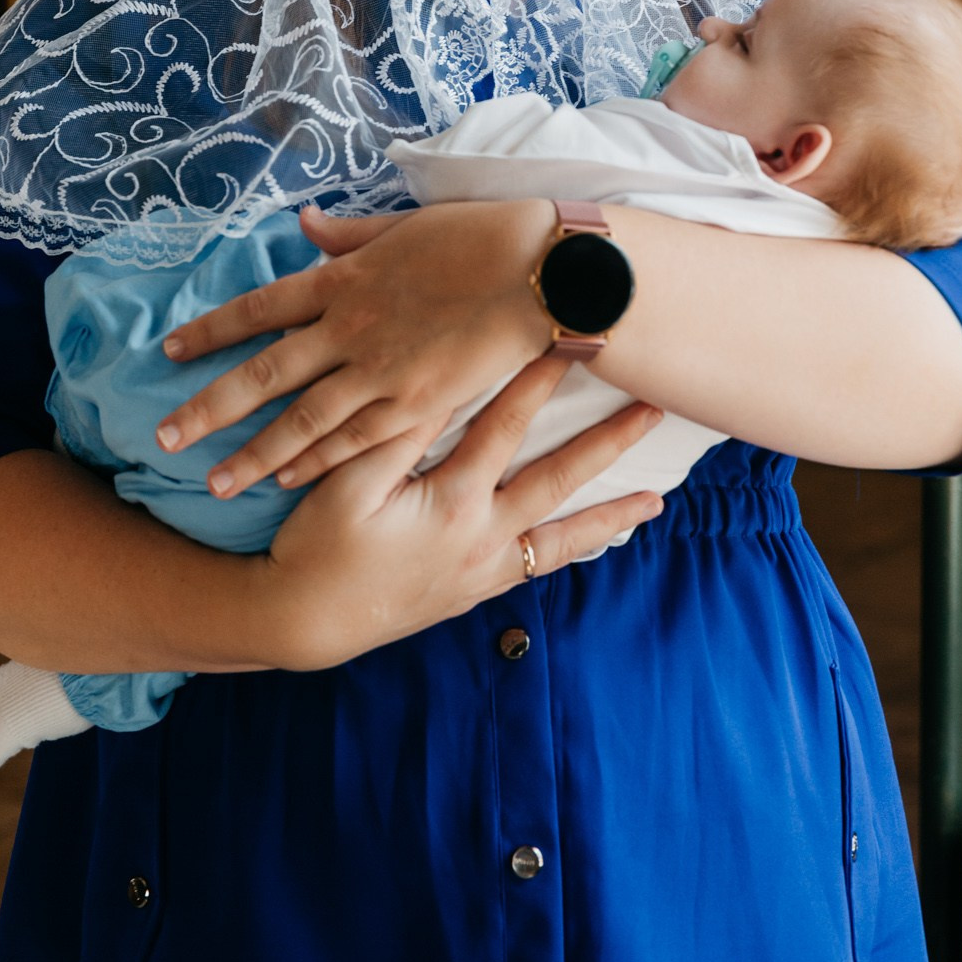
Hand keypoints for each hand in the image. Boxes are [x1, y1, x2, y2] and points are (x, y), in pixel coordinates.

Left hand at [157, 199, 556, 496]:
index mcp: (345, 278)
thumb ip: (348, 233)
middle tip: (163, 440)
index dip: (212, 331)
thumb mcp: (405, 225)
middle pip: (264, 376)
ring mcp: (381, 372)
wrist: (543, 271)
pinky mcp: (417, 405)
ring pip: (301, 422)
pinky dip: (316, 463)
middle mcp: (350, 328)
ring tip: (212, 483)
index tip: (171, 350)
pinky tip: (285, 481)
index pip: (259, 308)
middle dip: (210, 410)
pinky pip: (354, 441)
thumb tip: (302, 224)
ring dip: (253, 455)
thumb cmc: (482, 237)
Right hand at [254, 355, 663, 669]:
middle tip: (653, 409)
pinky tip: (594, 542)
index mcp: (452, 502)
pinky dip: (571, 551)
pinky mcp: (476, 591)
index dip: (538, 379)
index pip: (506, 425)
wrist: (305, 621)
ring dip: (610, 516)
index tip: (570, 340)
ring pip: (563, 537)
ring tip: (655, 499)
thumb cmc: (317, 545)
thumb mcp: (346, 484)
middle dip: (608, 441)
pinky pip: (538, 568)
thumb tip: (441, 382)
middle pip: (559, 478)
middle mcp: (483, 537)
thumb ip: (395, 434)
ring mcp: (484, 568)